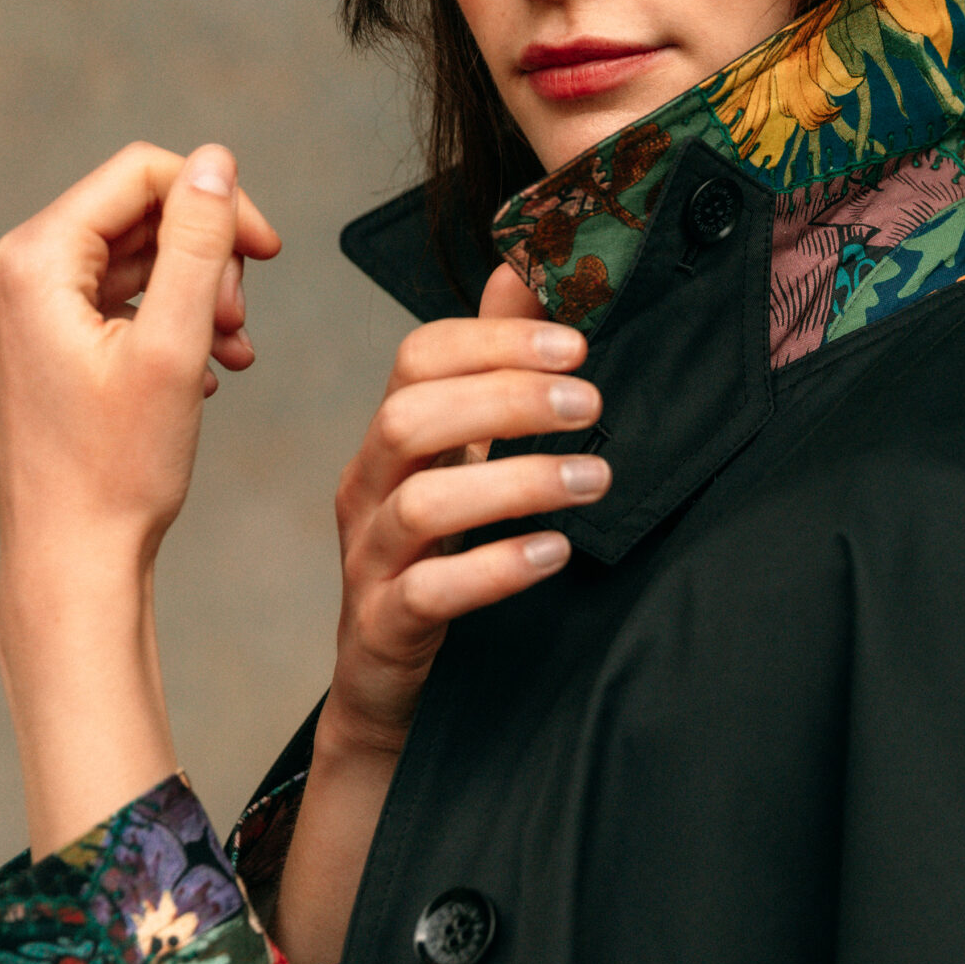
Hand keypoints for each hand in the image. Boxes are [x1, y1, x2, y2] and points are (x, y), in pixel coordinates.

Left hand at [0, 142, 280, 853]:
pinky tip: (207, 369)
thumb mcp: (174, 345)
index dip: (216, 202)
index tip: (269, 253)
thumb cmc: (115, 472)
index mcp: (33, 262)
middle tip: (243, 320)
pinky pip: (114, 302)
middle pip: (136, 215)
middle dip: (205, 257)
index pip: (140, 175)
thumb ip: (197, 243)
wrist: (72, 560)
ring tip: (232, 349)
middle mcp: (13, 276)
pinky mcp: (39, 345)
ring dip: (196, 293)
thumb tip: (214, 162)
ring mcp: (22, 312)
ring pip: (131, 260)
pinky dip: (168, 322)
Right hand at [273, 262, 607, 963]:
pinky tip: (554, 554)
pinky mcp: (385, 631)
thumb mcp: (467, 464)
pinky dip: (494, 568)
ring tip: (595, 478)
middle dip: (506, 398)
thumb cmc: (438, 562)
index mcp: (392, 442)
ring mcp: (370, 562)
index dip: (494, 339)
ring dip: (518, 481)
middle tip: (591, 404)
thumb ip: (493, 374)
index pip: (419, 357)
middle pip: (412, 417)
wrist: (392, 695)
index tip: (577, 343)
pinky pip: (428, 592)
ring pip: (422, 503)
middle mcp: (369, 491)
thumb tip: (527, 268)